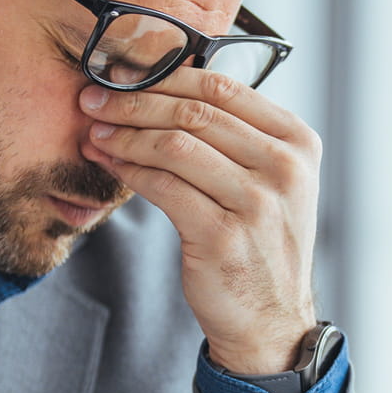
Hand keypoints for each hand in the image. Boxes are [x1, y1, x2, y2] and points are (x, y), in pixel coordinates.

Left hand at [79, 71, 319, 375]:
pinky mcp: (223, 235)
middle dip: (134, 100)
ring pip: (175, 145)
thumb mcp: (269, 181)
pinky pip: (163, 186)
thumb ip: (234, 136)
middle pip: (195, 112)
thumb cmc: (260, 244)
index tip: (123, 74)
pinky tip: (111, 163)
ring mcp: (257, 202)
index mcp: (297, 142)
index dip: (164, 75)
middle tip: (94, 98)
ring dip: (126, 134)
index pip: (222, 88)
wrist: (271, 319)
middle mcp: (284, 168)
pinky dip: (129, 169)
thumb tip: (163, 88)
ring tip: (96, 131)